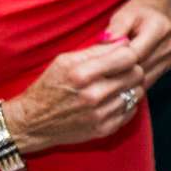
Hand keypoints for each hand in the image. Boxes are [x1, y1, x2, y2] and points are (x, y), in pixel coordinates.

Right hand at [2, 39, 147, 154]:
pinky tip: (111, 100)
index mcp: (81, 74)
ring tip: (115, 85)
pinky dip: (125, 103)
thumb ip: (96, 50)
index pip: (128, 57)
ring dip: (130, 87)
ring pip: (138, 92)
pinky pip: (132, 109)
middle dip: (131, 69)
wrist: (32, 122)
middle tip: (119, 70)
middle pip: (137, 74)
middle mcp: (93, 95)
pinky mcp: (105, 129)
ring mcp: (100, 114)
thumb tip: (125, 41)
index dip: (128, 53)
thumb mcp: (64, 61)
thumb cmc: (49, 86)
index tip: (121, 55)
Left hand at [105, 0, 170, 88]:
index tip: (96, 71)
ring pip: (147, 77)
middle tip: (97, 85)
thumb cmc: (138, 10)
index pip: (135, 54)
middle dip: (119, 76)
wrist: (160, 8)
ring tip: (106, 87)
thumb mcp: (124, 14)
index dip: (114, 64)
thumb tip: (105, 44)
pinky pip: (151, 79)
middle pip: (141, 68)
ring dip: (127, 83)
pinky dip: (136, 83)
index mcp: (160, 28)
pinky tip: (121, 86)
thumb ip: (115, 30)